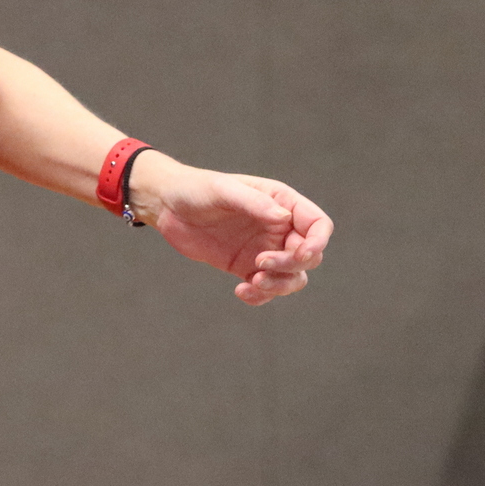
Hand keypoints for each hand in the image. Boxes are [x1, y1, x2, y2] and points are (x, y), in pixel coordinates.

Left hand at [128, 154, 332, 305]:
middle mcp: (278, 228)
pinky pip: (266, 289)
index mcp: (281, 202)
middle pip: (309, 256)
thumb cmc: (196, 189)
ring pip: (293, 277)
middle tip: (260, 264)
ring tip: (252, 282)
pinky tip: (241, 291)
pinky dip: (261, 296)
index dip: (318, 242)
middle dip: (291, 265)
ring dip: (279, 286)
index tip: (301, 254)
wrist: (166, 206)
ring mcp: (264, 249)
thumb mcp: (224, 190)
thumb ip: (255, 203)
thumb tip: (285, 218)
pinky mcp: (246, 267)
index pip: (318, 225)